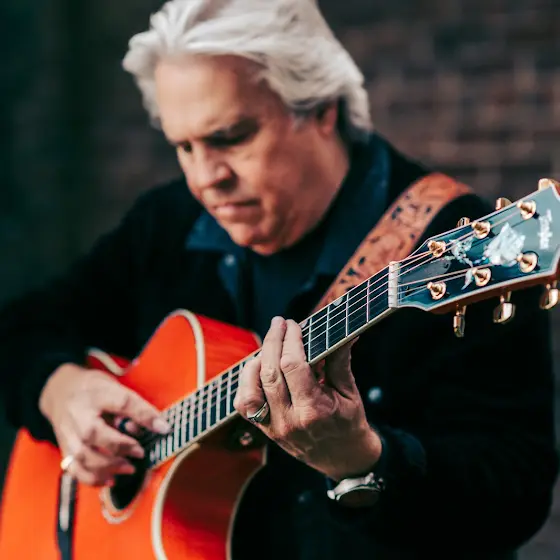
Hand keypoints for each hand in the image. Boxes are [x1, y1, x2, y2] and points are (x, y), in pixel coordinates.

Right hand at [39, 363, 169, 486]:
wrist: (61, 391)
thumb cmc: (95, 390)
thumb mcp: (116, 387)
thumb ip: (134, 406)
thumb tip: (158, 426)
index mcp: (96, 393)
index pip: (123, 402)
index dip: (145, 415)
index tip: (165, 428)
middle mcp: (78, 414)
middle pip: (94, 433)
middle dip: (120, 446)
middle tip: (140, 453)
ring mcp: (68, 433)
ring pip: (82, 455)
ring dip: (108, 466)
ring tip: (129, 468)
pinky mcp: (64, 449)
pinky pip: (75, 469)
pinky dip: (93, 479)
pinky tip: (111, 480)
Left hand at [234, 317, 381, 480]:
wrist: (344, 460)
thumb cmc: (350, 424)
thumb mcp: (350, 392)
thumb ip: (340, 360)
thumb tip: (340, 331)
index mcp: (315, 410)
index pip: (294, 366)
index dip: (291, 339)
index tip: (294, 324)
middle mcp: (290, 420)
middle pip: (270, 373)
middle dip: (273, 342)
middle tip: (279, 323)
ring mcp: (274, 428)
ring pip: (251, 389)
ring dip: (256, 361)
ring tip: (268, 346)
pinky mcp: (265, 430)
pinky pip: (244, 405)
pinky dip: (246, 383)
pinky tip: (257, 368)